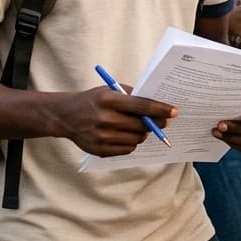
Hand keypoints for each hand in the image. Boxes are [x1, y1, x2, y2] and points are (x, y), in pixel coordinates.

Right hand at [60, 87, 175, 156]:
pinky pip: (127, 149)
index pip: (142, 106)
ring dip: (143, 133)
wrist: (66, 117)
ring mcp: (102, 137)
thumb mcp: (110, 90)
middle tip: (162, 121)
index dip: (161, 109)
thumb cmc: (93, 100)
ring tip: (139, 127)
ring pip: (137, 139)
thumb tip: (157, 105)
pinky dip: (132, 142)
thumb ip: (132, 96)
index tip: (174, 111)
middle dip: (155, 123)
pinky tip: (126, 134)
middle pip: (142, 125)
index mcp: (109, 100)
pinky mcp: (100, 150)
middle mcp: (105, 119)